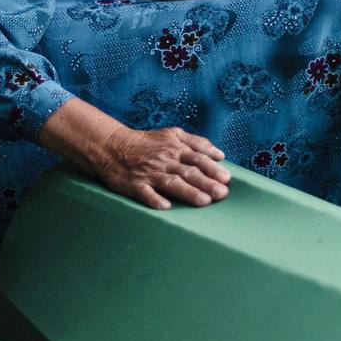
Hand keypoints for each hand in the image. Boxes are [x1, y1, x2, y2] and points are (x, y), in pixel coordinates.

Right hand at [96, 126, 231, 210]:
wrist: (113, 146)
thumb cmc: (147, 142)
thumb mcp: (172, 134)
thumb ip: (196, 142)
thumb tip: (219, 154)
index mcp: (175, 149)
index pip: (197, 158)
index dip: (212, 168)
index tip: (226, 178)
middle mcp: (164, 161)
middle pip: (188, 172)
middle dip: (206, 182)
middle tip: (222, 193)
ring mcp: (150, 173)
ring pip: (171, 183)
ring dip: (188, 192)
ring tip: (204, 201)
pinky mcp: (135, 184)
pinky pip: (145, 193)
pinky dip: (154, 199)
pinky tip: (165, 207)